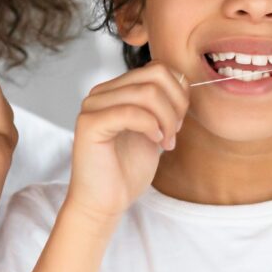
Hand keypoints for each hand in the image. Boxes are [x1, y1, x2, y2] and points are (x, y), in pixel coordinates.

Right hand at [64, 61, 188, 222]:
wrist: (105, 202)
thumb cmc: (127, 170)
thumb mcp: (153, 129)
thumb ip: (162, 104)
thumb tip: (183, 81)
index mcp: (116, 89)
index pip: (157, 68)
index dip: (178, 92)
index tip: (180, 122)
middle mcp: (101, 92)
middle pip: (155, 75)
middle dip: (176, 105)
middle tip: (175, 133)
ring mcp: (92, 105)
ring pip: (147, 93)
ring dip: (167, 120)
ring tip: (166, 142)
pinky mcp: (89, 123)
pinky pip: (131, 112)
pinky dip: (151, 126)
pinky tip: (155, 142)